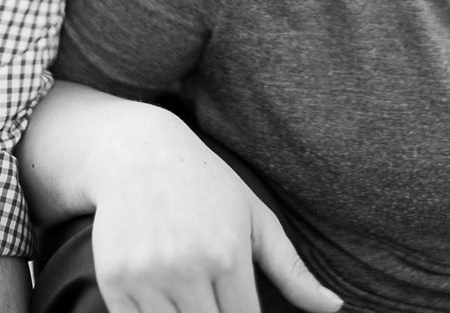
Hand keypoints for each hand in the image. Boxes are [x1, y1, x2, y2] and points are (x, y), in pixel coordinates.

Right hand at [88, 113, 341, 312]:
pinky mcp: (114, 281)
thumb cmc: (206, 185)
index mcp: (229, 255)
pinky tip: (163, 297)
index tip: (240, 308)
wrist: (137, 153)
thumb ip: (293, 270)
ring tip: (193, 292)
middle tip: (216, 297)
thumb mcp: (255, 217)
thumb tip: (336, 309)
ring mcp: (147, 276)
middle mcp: (188, 268)